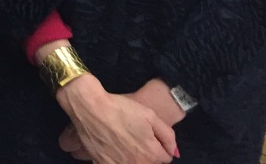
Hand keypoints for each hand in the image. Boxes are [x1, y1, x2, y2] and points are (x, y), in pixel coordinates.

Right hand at [56, 74, 176, 163]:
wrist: (91, 107)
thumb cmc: (122, 109)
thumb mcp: (150, 115)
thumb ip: (167, 135)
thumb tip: (174, 152)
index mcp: (152, 153)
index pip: (165, 158)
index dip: (159, 145)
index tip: (149, 135)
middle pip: (149, 163)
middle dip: (147, 153)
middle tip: (135, 136)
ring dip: (132, 157)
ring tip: (123, 141)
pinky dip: (117, 159)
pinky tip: (112, 148)